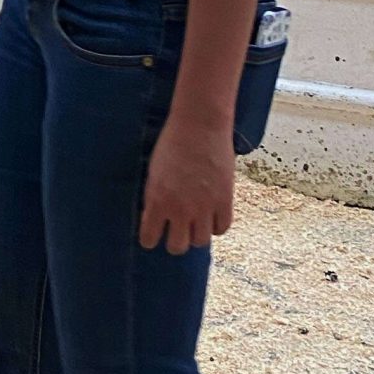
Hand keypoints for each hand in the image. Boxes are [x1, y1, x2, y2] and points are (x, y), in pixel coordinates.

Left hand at [138, 114, 235, 254]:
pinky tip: (212, 217)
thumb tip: (156, 215)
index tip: (152, 235)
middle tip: (176, 231)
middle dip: (174, 242)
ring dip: (196, 235)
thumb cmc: (172, 142)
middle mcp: (179, 209)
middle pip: (177, 247)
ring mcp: (204, 207)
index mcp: (156, 201)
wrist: (199, 125)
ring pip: (200, 242)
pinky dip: (216, 226)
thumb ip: (155, 196)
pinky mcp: (224, 200)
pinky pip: (222, 228)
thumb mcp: (153, 172)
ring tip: (195, 224)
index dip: (150, 238)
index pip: (149, 238)